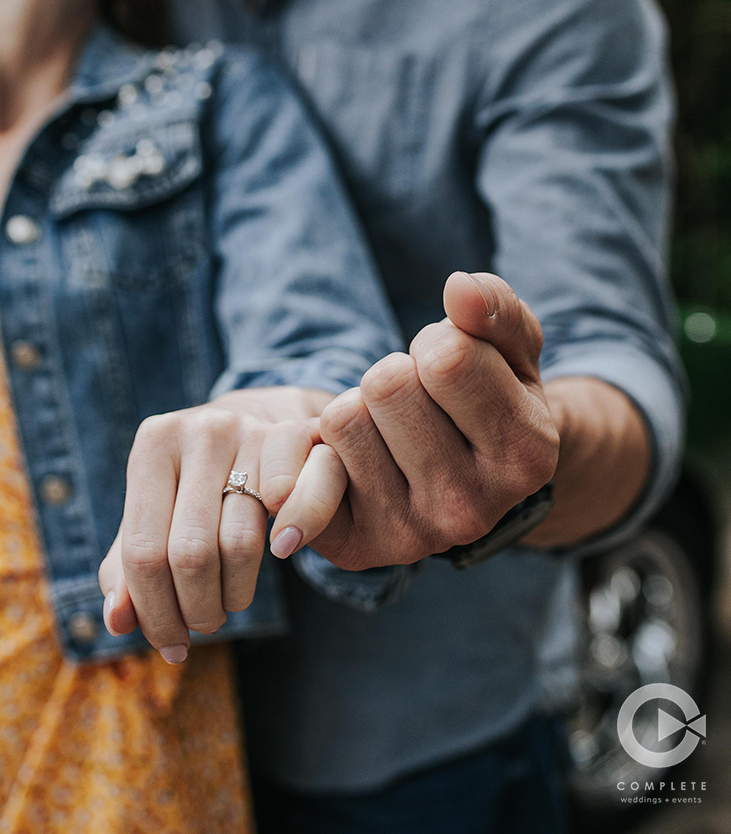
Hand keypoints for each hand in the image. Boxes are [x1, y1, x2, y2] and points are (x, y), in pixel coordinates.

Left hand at [98, 388, 328, 660]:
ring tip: (228, 604)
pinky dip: (282, 551)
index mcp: (152, 446)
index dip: (154, 612)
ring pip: (240, 545)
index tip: (170, 644)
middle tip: (203, 627)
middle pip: (190, 554)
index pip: (142, 552)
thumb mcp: (154, 514)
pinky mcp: (293, 440)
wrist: (255, 421)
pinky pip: (288, 516)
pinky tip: (274, 560)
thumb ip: (127, 569)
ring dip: (234, 597)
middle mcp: (199, 431)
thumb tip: (115, 622)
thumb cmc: (193, 484)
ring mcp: (248, 432)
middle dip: (196, 610)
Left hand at [268, 273, 559, 569]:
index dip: (438, 340)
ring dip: (361, 406)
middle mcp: (473, 509)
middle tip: (420, 403)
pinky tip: (354, 458)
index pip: (447, 358)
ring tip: (393, 431)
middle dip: (397, 372)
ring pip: (344, 417)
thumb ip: (495, 308)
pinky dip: (320, 442)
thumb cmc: (489, 397)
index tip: (453, 366)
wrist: (468, 482)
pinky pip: (308, 462)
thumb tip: (459, 287)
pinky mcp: (357, 547)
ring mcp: (414, 535)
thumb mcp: (512, 349)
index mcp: (525, 456)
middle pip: (386, 384)